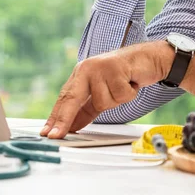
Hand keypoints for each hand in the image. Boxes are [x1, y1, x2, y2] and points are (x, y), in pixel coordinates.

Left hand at [40, 41, 171, 138]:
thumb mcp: (102, 93)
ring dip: (117, 100)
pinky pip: (120, 96)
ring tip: (123, 87)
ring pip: (102, 102)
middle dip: (64, 119)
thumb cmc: (123, 76)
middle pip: (72, 98)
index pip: (64, 98)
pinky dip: (128, 94)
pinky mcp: (115, 68)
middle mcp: (86, 69)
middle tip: (55, 136)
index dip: (56, 117)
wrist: (146, 59)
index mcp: (80, 74)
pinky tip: (130, 82)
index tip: (48, 133)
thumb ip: (87, 109)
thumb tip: (72, 127)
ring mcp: (99, 67)